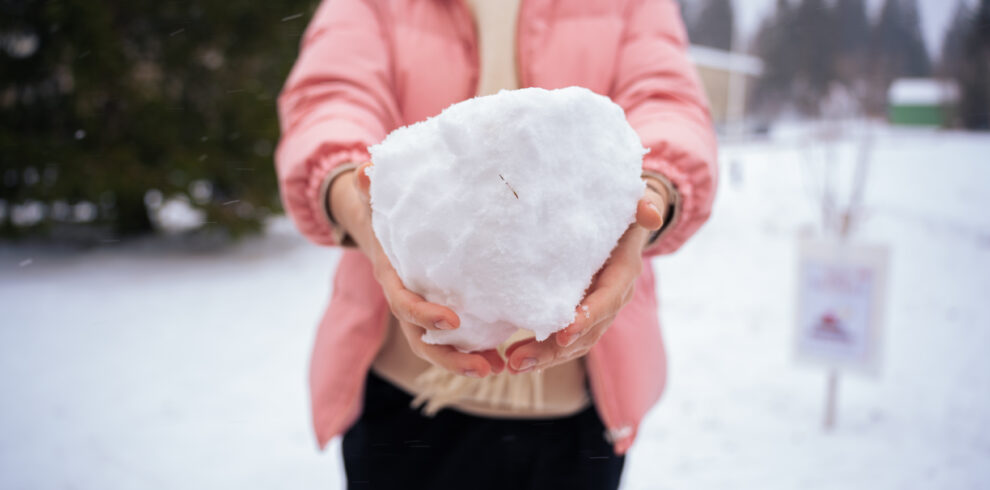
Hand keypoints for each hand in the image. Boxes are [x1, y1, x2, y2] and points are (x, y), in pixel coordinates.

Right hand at [329, 162, 504, 376]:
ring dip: (468, 360)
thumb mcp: (375, 197)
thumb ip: (371, 188)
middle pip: (422, 340)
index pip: (404, 303)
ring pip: (439, 346)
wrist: (377, 224)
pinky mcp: (439, 309)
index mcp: (391, 276)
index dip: (424, 315)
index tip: (453, 321)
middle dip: (451, 358)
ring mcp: (421, 309)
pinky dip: (475, 348)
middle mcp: (404, 298)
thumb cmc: (382, 208)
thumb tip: (368, 172)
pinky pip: (454, 338)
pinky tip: (503, 354)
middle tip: (486, 368)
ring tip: (499, 367)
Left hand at [504, 182, 667, 373]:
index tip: (563, 332)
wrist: (623, 219)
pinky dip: (543, 350)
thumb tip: (650, 214)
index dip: (588, 317)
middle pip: (588, 332)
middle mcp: (613, 297)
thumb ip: (643, 204)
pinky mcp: (581, 313)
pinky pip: (565, 339)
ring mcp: (597, 309)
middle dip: (555, 349)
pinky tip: (514, 357)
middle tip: (520, 361)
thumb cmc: (621, 206)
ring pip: (575, 342)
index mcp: (623, 272)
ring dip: (544, 357)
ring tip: (513, 364)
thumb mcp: (633, 201)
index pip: (608, 300)